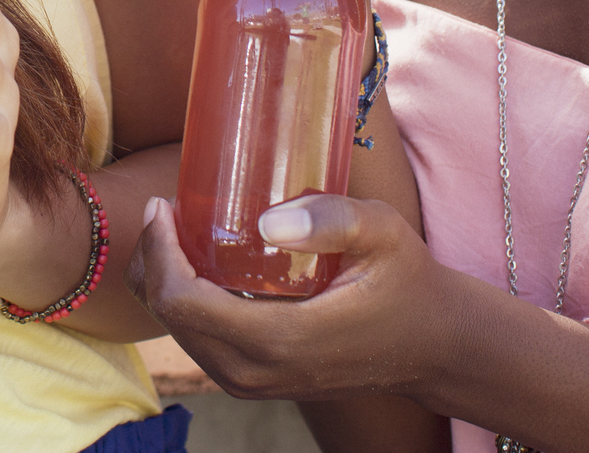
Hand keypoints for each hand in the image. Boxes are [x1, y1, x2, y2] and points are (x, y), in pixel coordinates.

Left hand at [125, 192, 445, 402]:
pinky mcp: (257, 382)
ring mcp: (254, 384)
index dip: (160, 251)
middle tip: (167, 209)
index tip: (164, 204)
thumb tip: (267, 221)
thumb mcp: (382, 234)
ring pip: (178, 334)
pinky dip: (184, 304)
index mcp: (280, 339)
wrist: (434, 346)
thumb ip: (332, 220)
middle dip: (154, 261)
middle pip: (170, 318)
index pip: (183, 303)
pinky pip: (198, 344)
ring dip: (165, 283)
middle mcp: (256, 372)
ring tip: (177, 231)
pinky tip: (199, 265)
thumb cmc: (407, 282)